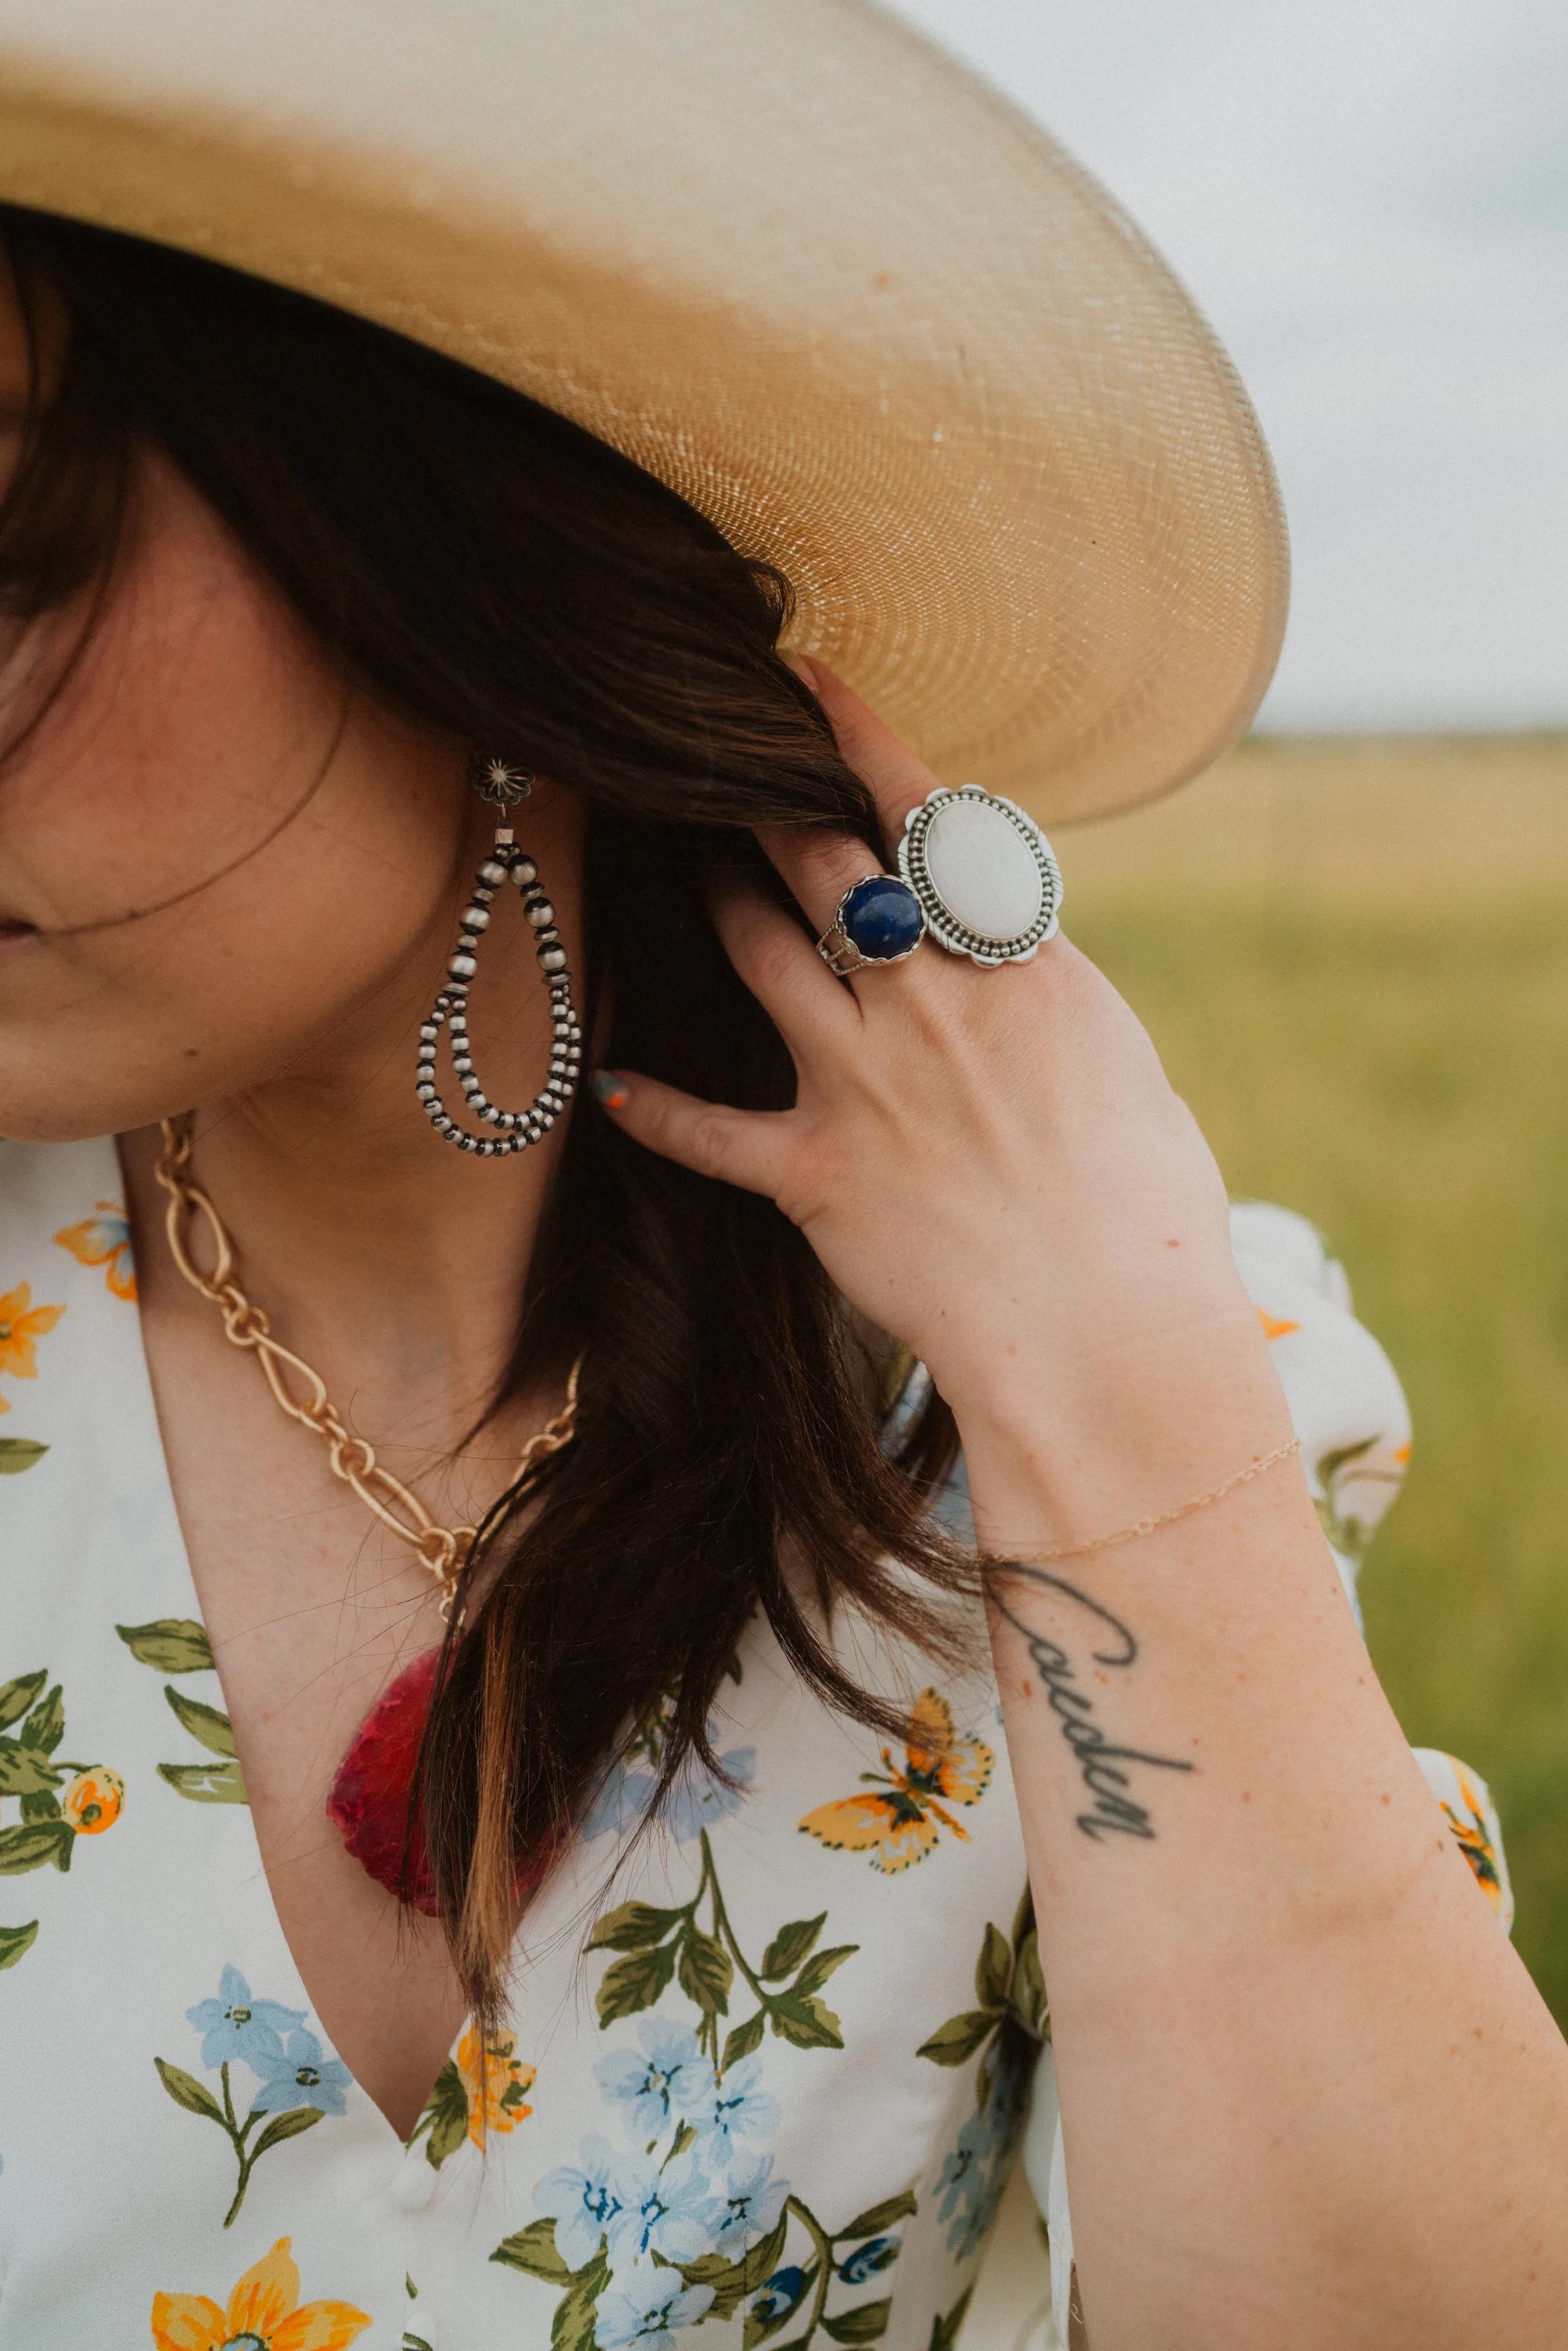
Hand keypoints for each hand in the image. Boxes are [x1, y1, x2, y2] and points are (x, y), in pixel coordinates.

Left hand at [597, 668, 1272, 1493]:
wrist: (1110, 1330)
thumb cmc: (1150, 1211)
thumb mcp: (1125, 1071)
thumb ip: (1049, 1007)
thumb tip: (1019, 981)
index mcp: (1017, 967)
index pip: (922, 819)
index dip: (853, 739)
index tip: (803, 682)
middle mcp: (928, 1002)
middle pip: (821, 868)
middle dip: (764, 805)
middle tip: (722, 767)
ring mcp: (864, 1081)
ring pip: (759, 957)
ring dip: (720, 907)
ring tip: (694, 878)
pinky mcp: (814, 1172)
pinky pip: (707, 1128)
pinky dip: (657, 1105)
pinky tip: (611, 1083)